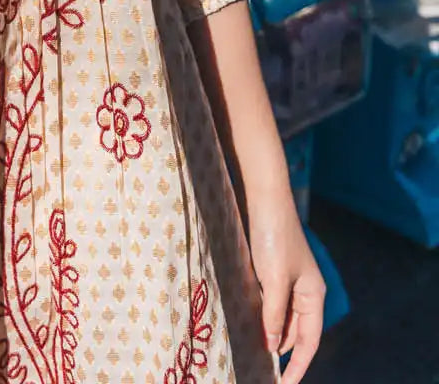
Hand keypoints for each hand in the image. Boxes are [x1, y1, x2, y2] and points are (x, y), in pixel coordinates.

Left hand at [249, 199, 324, 382]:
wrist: (264, 197)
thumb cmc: (273, 237)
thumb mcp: (273, 280)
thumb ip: (274, 315)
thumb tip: (273, 346)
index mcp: (313, 294)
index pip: (309, 341)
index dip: (298, 366)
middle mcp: (305, 289)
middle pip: (296, 332)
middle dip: (281, 351)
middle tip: (260, 369)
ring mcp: (289, 279)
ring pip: (282, 317)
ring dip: (270, 333)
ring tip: (252, 350)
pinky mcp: (273, 268)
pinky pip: (271, 301)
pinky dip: (263, 315)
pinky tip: (248, 322)